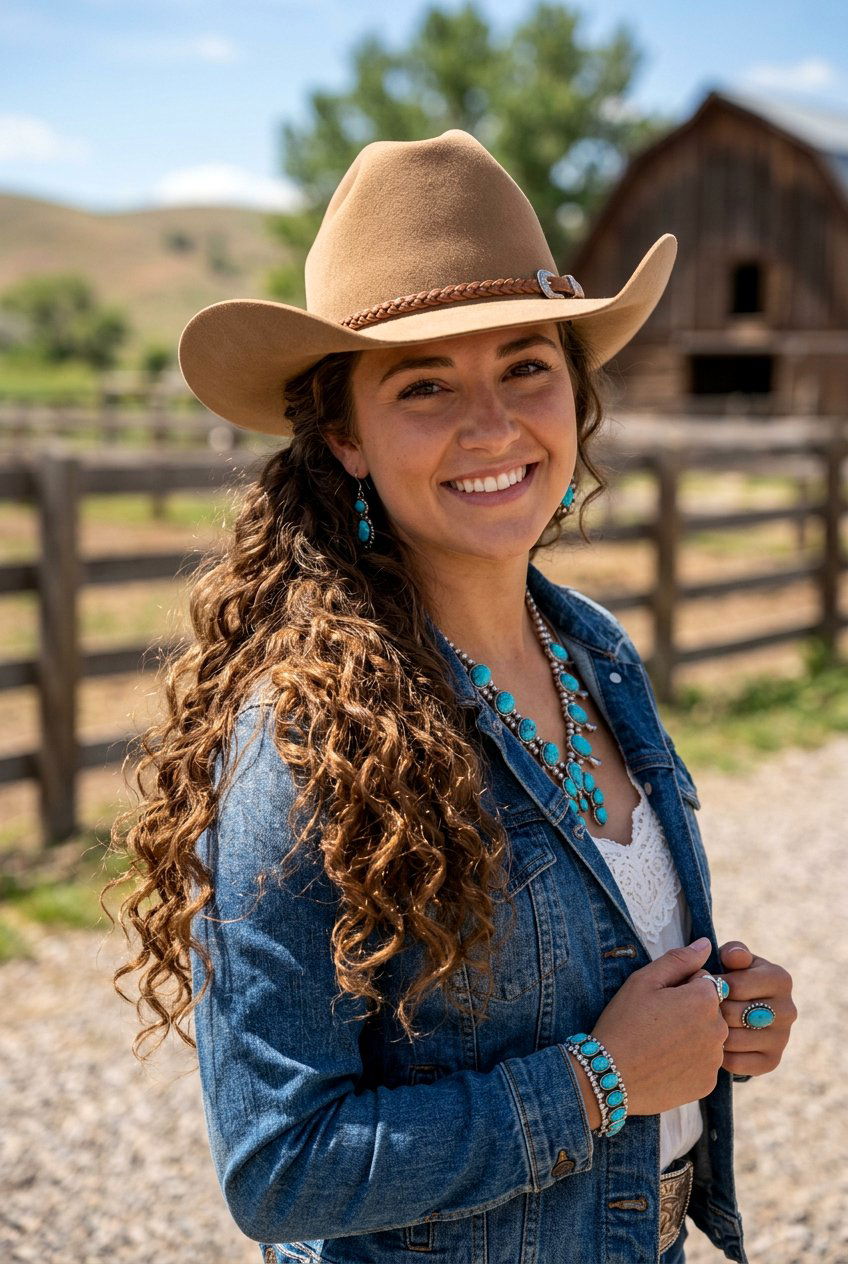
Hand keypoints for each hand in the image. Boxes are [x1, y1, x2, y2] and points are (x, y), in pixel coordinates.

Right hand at [591, 939, 728, 1116]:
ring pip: (707, 1037)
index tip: (659, 1000)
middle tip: (657, 1022)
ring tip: (659, 1044)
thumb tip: (706, 943)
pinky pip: (703, 1064)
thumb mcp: (644, 981)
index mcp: (704, 999)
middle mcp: (718, 1029)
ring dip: (691, 1036)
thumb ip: (679, 959)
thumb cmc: (624, 1022)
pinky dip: (689, 1062)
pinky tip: (664, 1063)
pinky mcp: (707, 1083)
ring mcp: (714, 1059)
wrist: (610, 1076)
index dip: (680, 987)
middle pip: (710, 1010)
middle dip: (690, 1011)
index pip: (704, 980)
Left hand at [705, 941, 797, 1076]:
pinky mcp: (772, 1061)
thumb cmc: (732, 978)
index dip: (712, 986)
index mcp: (780, 978)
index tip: (702, 985)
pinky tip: (714, 1043)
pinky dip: (719, 1056)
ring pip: (733, 1040)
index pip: (736, 986)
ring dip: (713, 1034)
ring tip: (704, 1024)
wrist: (742, 1011)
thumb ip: (732, 952)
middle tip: (699, 1007)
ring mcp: (782, 1038)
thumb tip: (732, 957)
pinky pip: (736, 1063)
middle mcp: (788, 1009)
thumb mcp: (732, 959)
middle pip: (733, 1014)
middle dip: (712, 1011)